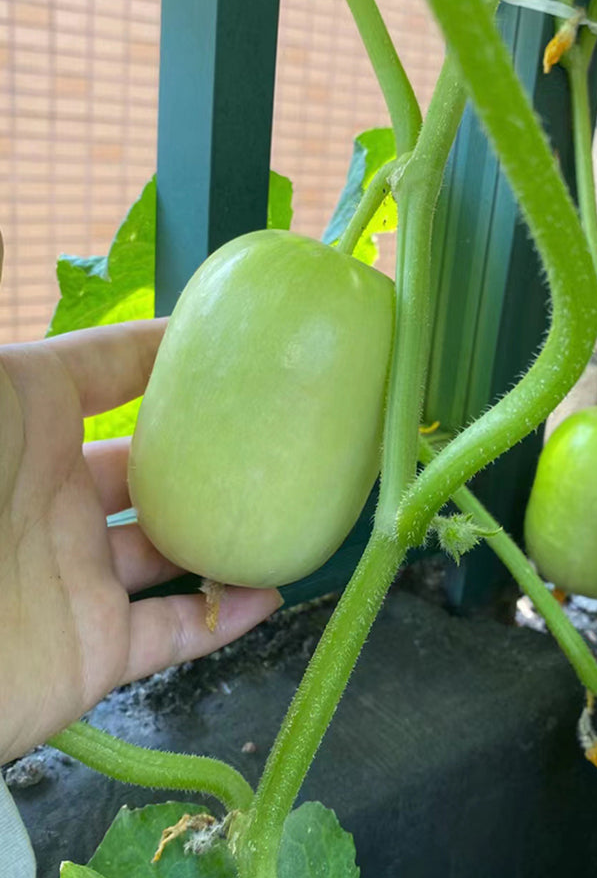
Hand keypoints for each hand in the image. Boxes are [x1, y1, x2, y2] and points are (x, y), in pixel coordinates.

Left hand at [0, 318, 281, 763]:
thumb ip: (14, 328)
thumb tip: (27, 227)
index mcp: (27, 424)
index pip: (110, 373)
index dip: (168, 352)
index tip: (238, 339)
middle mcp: (57, 495)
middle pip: (152, 463)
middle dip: (210, 446)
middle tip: (278, 427)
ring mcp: (78, 573)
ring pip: (171, 548)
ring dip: (226, 530)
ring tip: (288, 504)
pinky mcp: (93, 649)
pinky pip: (175, 633)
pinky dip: (224, 617)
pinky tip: (271, 591)